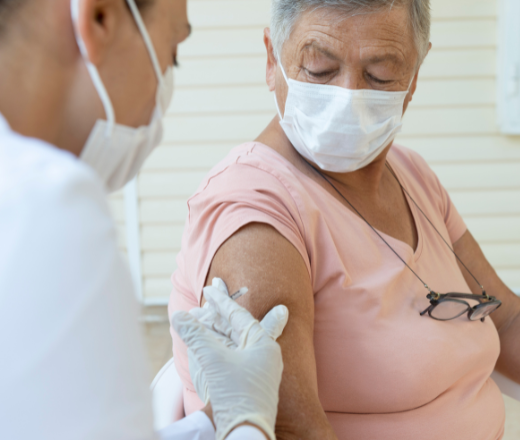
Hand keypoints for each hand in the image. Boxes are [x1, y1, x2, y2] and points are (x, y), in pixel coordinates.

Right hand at [171, 283, 288, 439]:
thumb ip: (196, 335)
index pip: (239, 315)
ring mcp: (259, 370)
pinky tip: (209, 341)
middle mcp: (265, 355)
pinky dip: (220, 347)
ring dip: (218, 329)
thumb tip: (178, 316)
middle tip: (209, 293)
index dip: (222, 300)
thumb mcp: (213, 360)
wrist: (245, 433)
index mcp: (264, 344)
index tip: (210, 287)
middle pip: (238, 327)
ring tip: (203, 316)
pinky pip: (234, 357)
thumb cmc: (235, 394)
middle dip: (220, 312)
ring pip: (235, 342)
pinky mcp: (250, 383)